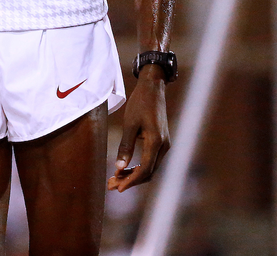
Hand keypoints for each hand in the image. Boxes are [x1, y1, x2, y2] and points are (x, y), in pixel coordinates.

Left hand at [108, 70, 169, 191]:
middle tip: (111, 185)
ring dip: (133, 175)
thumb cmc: (140, 103)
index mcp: (156, 142)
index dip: (131, 181)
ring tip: (115, 179)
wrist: (153, 89)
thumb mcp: (130, 124)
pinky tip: (124, 168)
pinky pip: (151, 160)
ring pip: (150, 168)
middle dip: (130, 181)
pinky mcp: (161, 142)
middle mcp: (164, 147)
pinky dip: (138, 167)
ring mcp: (164, 145)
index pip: (145, 170)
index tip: (117, 188)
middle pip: (148, 172)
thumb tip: (118, 167)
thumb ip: (125, 146)